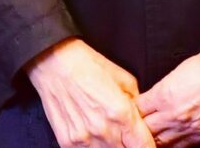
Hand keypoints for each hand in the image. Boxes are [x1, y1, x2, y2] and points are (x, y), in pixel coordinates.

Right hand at [25, 39, 154, 147]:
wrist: (51, 61)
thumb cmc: (86, 64)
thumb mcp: (123, 78)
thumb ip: (137, 103)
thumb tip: (142, 117)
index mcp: (121, 114)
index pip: (145, 147)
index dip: (148, 146)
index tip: (145, 142)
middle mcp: (104, 130)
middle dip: (129, 145)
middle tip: (124, 134)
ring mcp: (84, 139)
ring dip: (111, 147)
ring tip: (105, 131)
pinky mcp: (67, 142)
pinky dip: (92, 147)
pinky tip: (91, 135)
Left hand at [137, 49, 199, 146]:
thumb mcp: (176, 73)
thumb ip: (163, 90)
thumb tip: (155, 99)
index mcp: (163, 95)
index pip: (137, 110)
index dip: (133, 112)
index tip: (132, 112)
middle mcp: (173, 115)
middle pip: (146, 130)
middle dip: (141, 129)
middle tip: (137, 129)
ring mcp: (190, 128)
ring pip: (163, 142)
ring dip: (156, 140)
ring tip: (151, 138)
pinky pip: (184, 146)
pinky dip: (176, 144)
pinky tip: (172, 141)